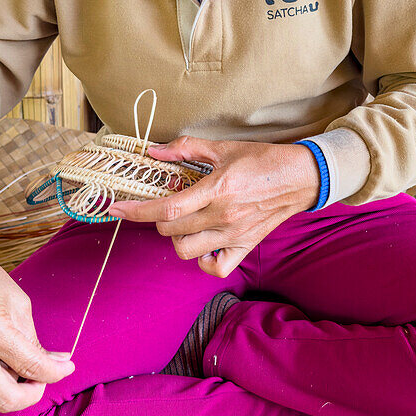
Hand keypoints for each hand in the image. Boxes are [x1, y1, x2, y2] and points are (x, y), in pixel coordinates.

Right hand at [0, 226, 74, 411]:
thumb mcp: (18, 303)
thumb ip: (34, 340)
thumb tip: (55, 363)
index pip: (32, 366)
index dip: (56, 373)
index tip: (66, 368)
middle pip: (5, 399)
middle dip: (31, 395)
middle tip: (44, 378)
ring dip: (13, 381)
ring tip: (22, 356)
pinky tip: (0, 350)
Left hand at [108, 137, 320, 276]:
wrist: (300, 178)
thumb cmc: (263, 160)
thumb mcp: (223, 148)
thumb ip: (186, 148)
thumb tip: (155, 151)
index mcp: (216, 190)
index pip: (166, 209)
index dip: (136, 211)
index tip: (116, 208)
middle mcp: (222, 217)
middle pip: (171, 231)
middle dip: (158, 219)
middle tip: (165, 206)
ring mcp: (233, 236)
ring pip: (187, 251)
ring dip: (176, 238)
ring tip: (184, 224)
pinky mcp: (244, 247)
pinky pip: (215, 268)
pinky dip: (202, 261)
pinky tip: (202, 245)